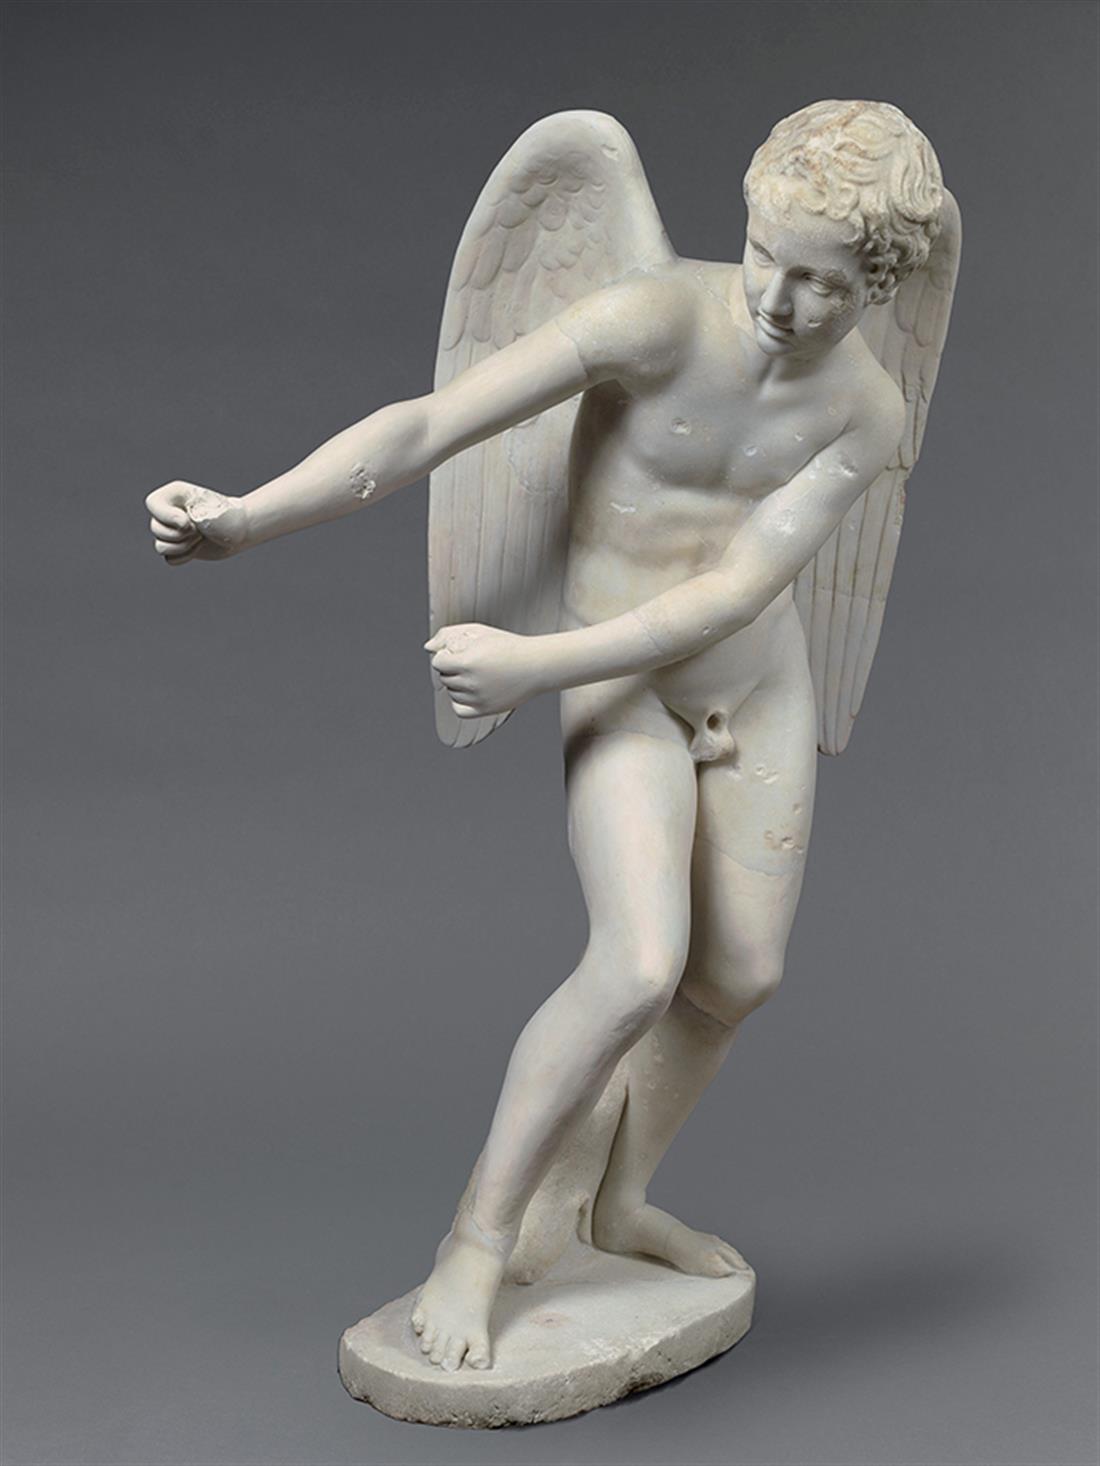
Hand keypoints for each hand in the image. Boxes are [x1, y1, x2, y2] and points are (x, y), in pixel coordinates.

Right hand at [145, 481, 249, 565]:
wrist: (240, 530)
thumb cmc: (225, 516)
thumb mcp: (205, 511)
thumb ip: (181, 520)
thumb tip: (164, 542)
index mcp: (172, 495)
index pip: (151, 504)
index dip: (167, 517)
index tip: (188, 521)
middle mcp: (168, 512)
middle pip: (155, 529)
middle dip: (181, 534)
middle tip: (200, 530)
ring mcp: (171, 530)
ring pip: (160, 546)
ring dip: (184, 547)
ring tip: (200, 538)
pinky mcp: (177, 547)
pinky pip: (169, 558)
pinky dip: (185, 557)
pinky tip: (198, 547)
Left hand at [425, 623, 546, 718]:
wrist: (536, 665)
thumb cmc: (508, 646)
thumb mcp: (478, 632)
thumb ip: (448, 636)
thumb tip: (427, 648)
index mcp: (468, 661)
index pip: (438, 662)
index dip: (446, 655)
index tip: (459, 652)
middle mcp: (472, 682)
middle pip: (444, 678)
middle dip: (452, 668)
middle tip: (472, 661)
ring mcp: (478, 698)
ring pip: (452, 692)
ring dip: (458, 683)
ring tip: (477, 673)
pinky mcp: (485, 709)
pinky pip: (458, 709)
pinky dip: (460, 700)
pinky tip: (471, 690)